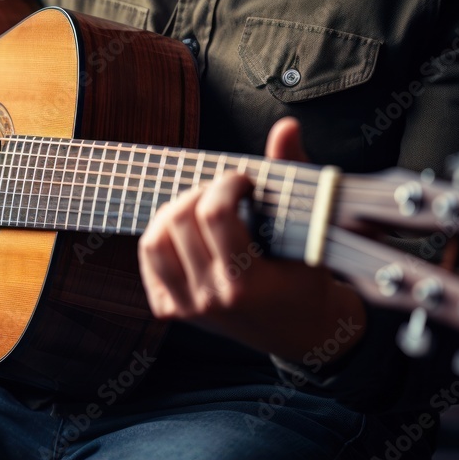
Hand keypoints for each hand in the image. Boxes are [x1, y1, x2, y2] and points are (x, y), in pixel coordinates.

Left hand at [138, 117, 365, 362]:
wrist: (301, 332)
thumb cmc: (306, 280)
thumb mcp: (309, 233)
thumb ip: (294, 175)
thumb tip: (286, 128)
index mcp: (246, 284)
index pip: (214, 215)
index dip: (226, 184)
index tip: (242, 181)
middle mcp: (210, 298)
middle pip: (179, 221)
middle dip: (201, 193)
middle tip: (223, 194)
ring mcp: (186, 307)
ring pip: (154, 240)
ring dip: (175, 213)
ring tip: (201, 209)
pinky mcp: (170, 310)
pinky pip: (149, 259)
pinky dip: (162, 236)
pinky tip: (187, 233)